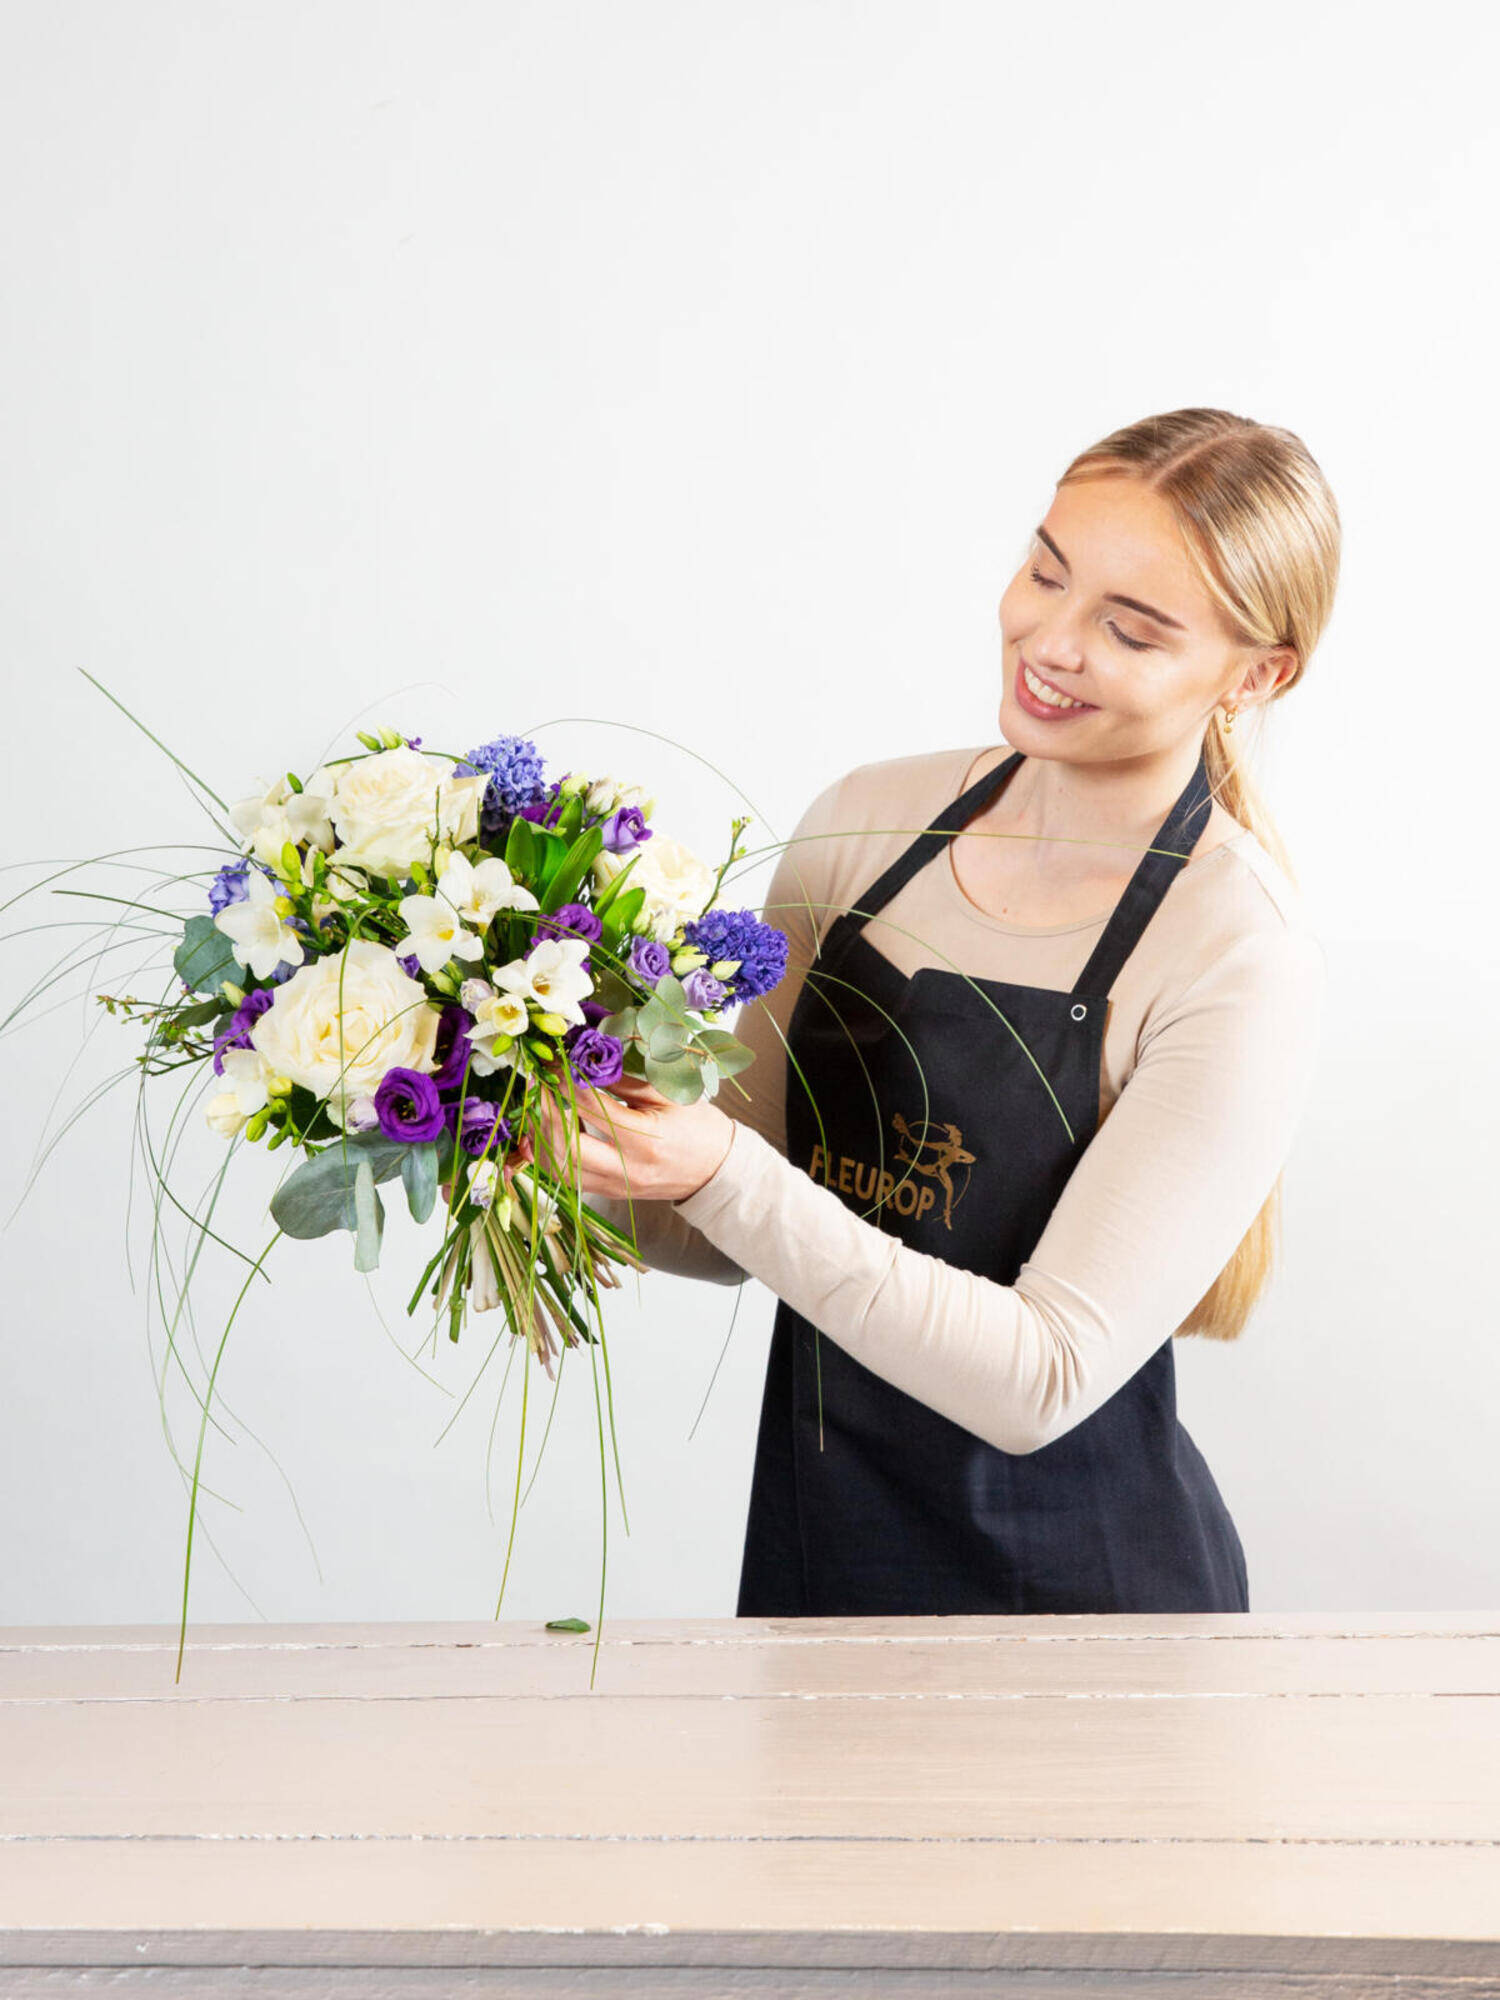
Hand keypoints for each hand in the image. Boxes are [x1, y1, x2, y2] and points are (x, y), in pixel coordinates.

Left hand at [528, 1071, 735, 1203]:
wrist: (717, 1170)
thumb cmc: (699, 1127)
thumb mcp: (669, 1095)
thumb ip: (625, 1080)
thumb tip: (586, 1059)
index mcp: (646, 1139)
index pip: (592, 1106)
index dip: (567, 1080)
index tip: (555, 1061)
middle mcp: (627, 1168)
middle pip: (567, 1145)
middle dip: (545, 1111)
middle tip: (538, 1084)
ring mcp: (617, 1186)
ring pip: (560, 1168)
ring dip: (541, 1135)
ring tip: (538, 1105)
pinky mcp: (611, 1193)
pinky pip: (568, 1178)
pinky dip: (549, 1154)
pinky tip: (546, 1130)